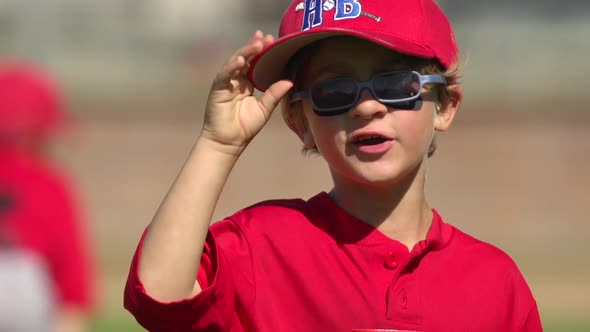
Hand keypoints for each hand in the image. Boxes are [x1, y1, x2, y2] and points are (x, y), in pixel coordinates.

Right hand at [201, 31, 293, 154]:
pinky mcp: (218, 89)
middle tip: (265, 37)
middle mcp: (236, 80)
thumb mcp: (264, 109)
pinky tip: (241, 60)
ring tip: (256, 44)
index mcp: (247, 83)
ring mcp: (226, 83)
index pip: (255, 63)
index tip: (273, 40)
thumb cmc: (245, 127)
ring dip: (245, 52)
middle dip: (254, 46)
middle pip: (245, 58)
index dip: (262, 51)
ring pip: (235, 63)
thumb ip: (274, 94)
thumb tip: (290, 81)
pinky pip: (225, 75)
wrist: (229, 142)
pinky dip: (232, 67)